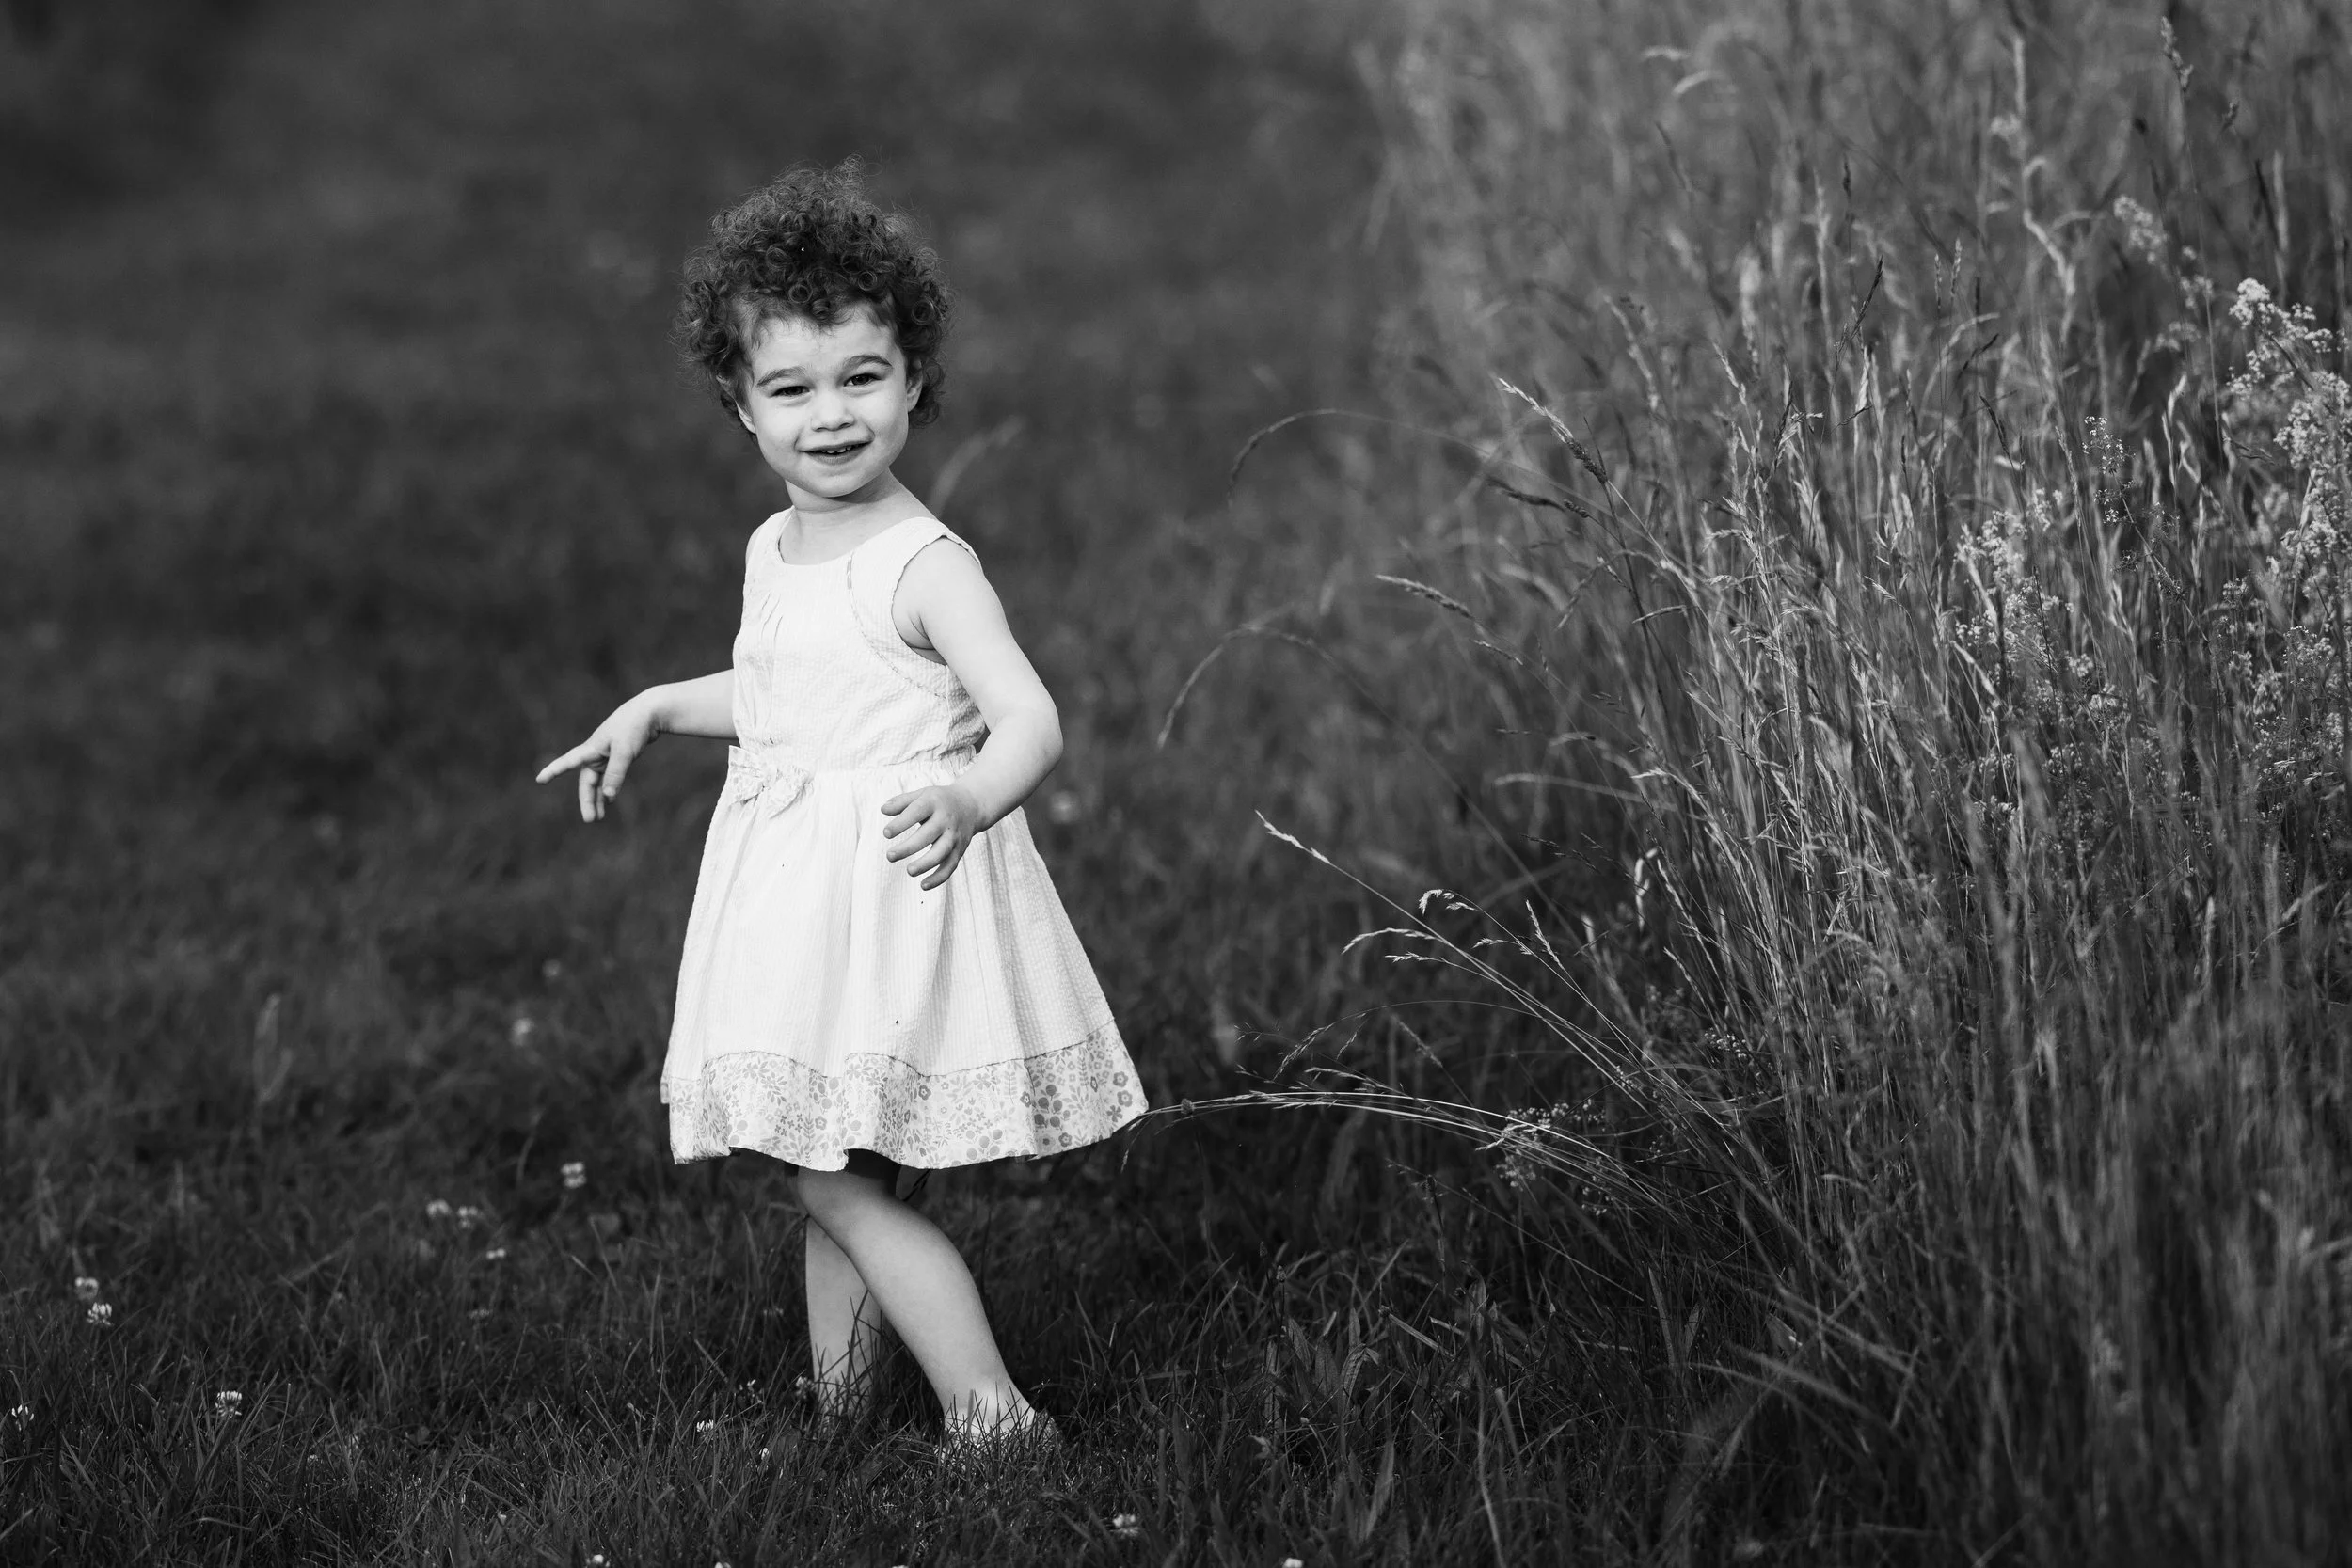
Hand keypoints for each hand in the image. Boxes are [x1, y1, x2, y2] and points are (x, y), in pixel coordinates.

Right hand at [535, 693, 662, 821]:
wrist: (649, 712)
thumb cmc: (634, 727)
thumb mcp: (624, 752)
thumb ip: (616, 774)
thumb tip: (609, 797)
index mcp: (591, 748)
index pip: (568, 762)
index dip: (554, 771)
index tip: (540, 780)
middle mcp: (595, 754)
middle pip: (586, 781)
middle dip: (587, 800)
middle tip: (589, 820)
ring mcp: (606, 756)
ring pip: (597, 782)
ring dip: (598, 798)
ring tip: (597, 818)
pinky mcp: (617, 757)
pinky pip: (608, 778)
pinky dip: (608, 789)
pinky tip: (609, 801)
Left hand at [880, 783, 981, 888]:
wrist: (972, 805)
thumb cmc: (939, 800)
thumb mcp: (922, 794)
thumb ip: (901, 802)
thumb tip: (883, 809)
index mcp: (934, 803)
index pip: (917, 812)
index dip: (902, 823)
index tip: (886, 834)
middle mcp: (946, 820)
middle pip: (928, 835)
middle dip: (909, 847)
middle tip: (889, 856)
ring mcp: (954, 837)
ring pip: (941, 853)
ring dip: (926, 864)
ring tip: (909, 871)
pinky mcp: (959, 851)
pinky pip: (950, 867)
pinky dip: (938, 878)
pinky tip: (923, 885)